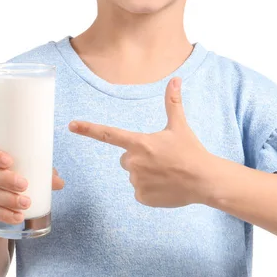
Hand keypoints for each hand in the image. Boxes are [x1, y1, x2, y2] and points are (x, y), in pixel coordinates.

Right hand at [0, 145, 64, 230]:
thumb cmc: (9, 183)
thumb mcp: (24, 175)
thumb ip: (41, 175)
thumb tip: (60, 183)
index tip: (9, 161)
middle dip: (5, 179)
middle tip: (25, 185)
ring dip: (7, 200)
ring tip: (26, 203)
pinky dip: (3, 215)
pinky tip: (17, 217)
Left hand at [68, 77, 212, 207]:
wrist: (204, 180)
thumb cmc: (191, 151)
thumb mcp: (179, 126)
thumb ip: (172, 103)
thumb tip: (175, 79)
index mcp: (139, 143)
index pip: (108, 134)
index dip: (88, 129)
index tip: (71, 125)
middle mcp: (133, 162)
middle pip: (125, 158)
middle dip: (139, 158)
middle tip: (161, 159)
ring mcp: (136, 181)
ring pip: (133, 175)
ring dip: (146, 174)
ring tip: (167, 173)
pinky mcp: (141, 197)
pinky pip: (139, 191)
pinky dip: (150, 189)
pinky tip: (166, 186)